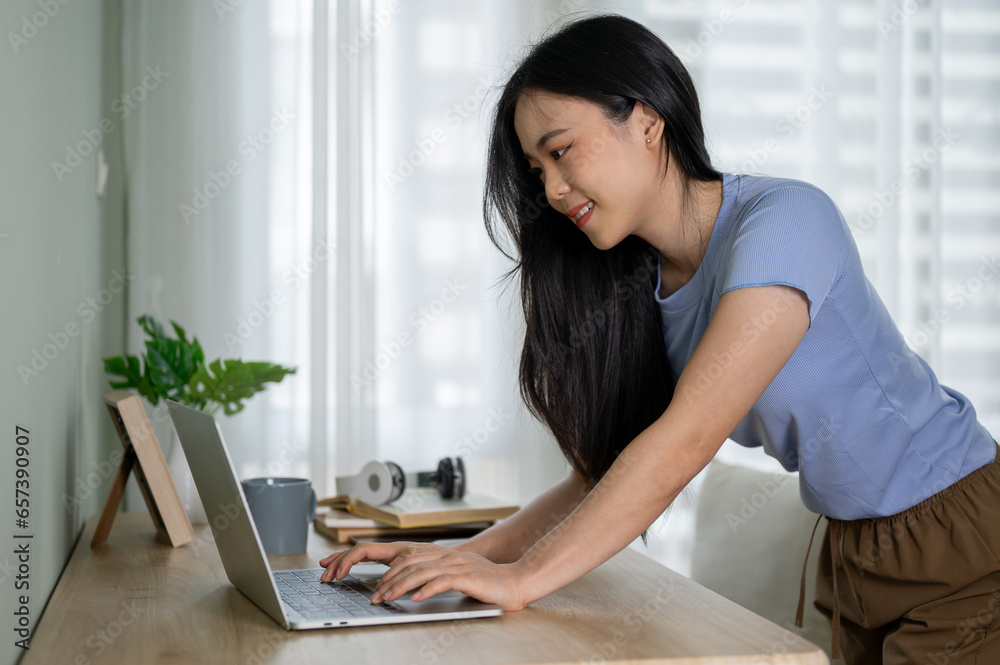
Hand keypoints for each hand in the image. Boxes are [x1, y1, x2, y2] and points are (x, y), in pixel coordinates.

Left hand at [319, 542, 527, 610]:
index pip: (392, 552)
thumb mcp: (447, 575)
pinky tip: (414, 599)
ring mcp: (453, 563)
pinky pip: (441, 580)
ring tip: (382, 599)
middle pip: (400, 561)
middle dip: (378, 576)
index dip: (365, 559)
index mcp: (432, 553)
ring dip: (396, 586)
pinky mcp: (465, 575)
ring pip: (416, 571)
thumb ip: (425, 575)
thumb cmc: (480, 582)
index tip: (338, 567)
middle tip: (362, 592)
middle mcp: (439, 554)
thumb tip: (398, 584)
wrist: (512, 581)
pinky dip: (426, 589)